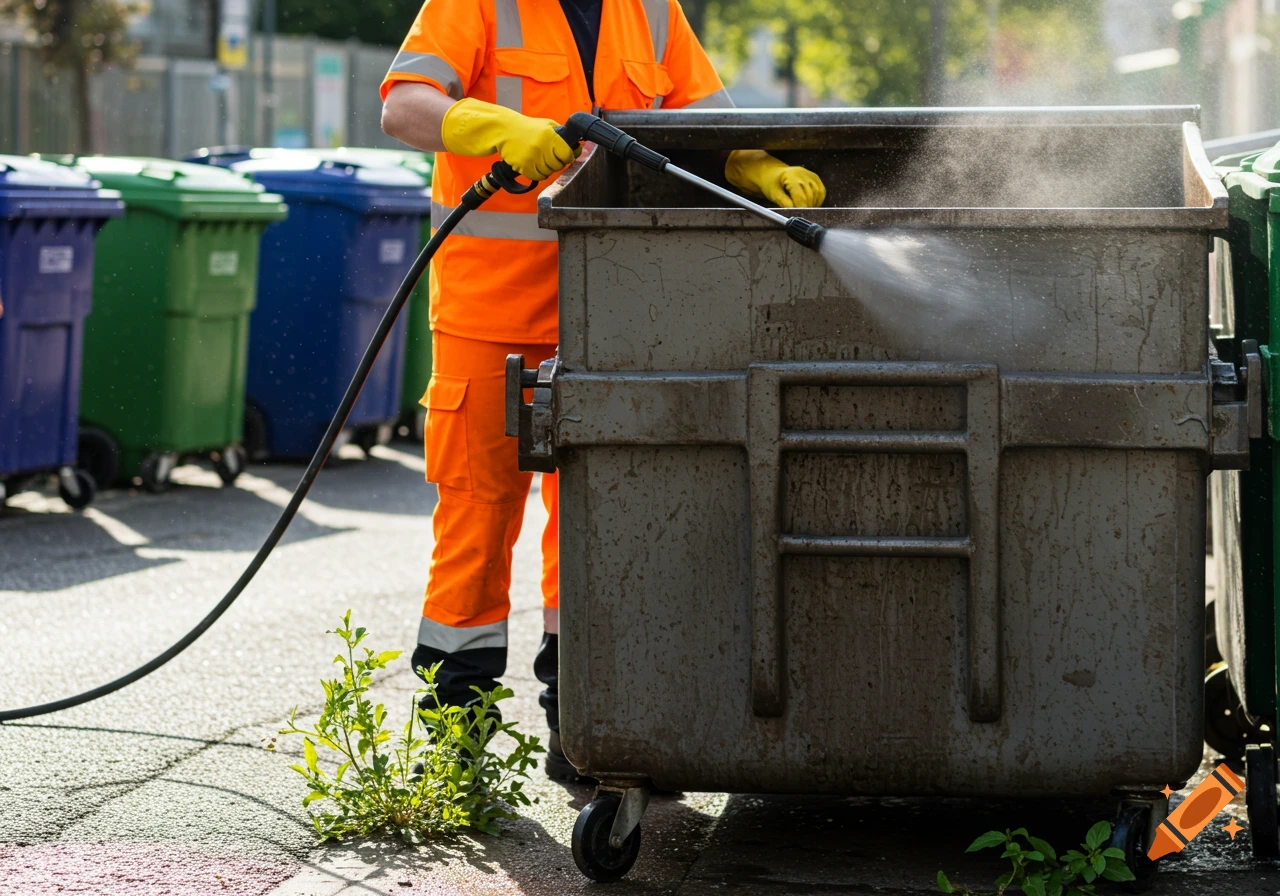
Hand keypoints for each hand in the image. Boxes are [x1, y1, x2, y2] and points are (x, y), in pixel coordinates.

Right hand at [441, 97, 579, 180]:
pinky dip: (536, 173)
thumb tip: (577, 148)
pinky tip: (531, 163)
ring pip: (548, 173)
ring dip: (545, 168)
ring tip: (538, 158)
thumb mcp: (547, 125)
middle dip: (555, 163)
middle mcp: (542, 147)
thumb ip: (561, 135)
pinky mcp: (523, 166)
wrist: (504, 130)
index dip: (567, 156)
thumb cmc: (527, 128)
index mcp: (550, 136)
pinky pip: (536, 177)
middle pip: (558, 166)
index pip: (568, 154)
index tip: (563, 155)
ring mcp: (532, 158)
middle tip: (548, 156)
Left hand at [725, 149, 826, 207]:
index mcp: (791, 176)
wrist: (774, 173)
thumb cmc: (772, 183)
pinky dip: (817, 200)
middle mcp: (803, 174)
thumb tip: (793, 214)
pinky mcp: (816, 178)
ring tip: (805, 211)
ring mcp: (811, 175)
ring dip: (813, 205)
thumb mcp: (774, 194)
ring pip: (818, 194)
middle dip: (806, 208)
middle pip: (810, 196)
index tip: (798, 217)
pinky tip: (810, 205)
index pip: (800, 196)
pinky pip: (821, 192)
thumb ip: (784, 203)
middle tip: (801, 216)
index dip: (800, 208)